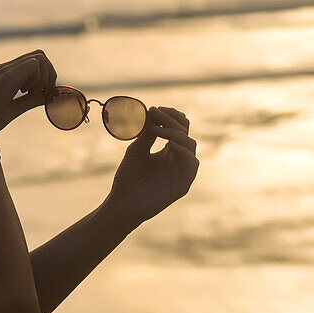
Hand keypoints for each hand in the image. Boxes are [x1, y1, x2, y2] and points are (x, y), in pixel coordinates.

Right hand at [0, 50, 56, 134]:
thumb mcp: (15, 108)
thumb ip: (32, 100)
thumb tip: (49, 96)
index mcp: (8, 74)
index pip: (35, 62)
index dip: (45, 76)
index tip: (40, 94)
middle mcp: (7, 67)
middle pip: (40, 55)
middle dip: (49, 74)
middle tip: (41, 92)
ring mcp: (7, 69)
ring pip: (40, 57)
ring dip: (43, 77)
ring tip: (29, 94)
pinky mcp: (8, 74)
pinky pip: (35, 64)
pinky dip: (38, 79)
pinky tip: (25, 92)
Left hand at [104, 106, 198, 226]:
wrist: (122, 204)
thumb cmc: (127, 179)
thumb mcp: (137, 150)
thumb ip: (147, 133)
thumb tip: (153, 110)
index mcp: (169, 151)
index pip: (179, 127)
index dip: (171, 115)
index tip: (155, 108)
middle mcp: (178, 160)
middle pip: (185, 132)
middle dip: (172, 120)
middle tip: (155, 113)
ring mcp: (182, 172)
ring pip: (190, 144)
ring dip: (175, 132)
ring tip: (157, 128)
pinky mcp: (183, 184)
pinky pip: (191, 162)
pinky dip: (182, 150)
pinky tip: (168, 144)